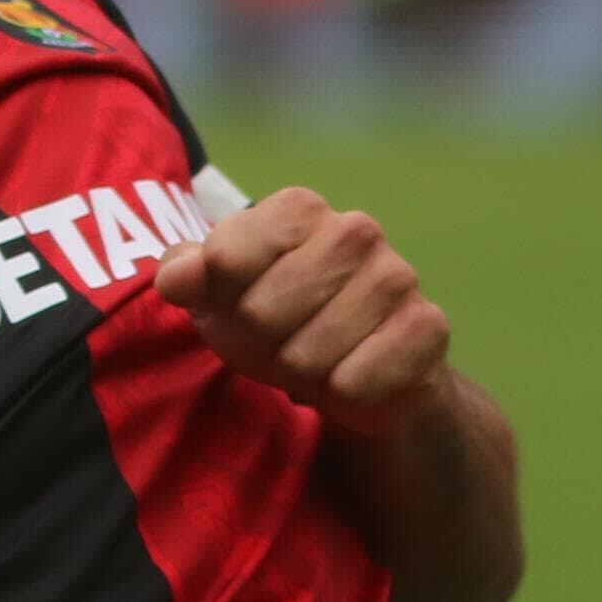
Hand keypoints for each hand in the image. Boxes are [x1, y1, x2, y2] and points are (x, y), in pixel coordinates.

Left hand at [151, 186, 452, 436]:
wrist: (358, 373)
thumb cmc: (277, 320)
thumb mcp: (219, 295)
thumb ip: (187, 274)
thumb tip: (174, 277)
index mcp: (299, 208)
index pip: (224, 259)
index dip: (223, 301)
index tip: (243, 306)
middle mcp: (354, 230)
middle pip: (261, 312)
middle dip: (260, 343)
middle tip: (282, 341)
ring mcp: (396, 277)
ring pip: (306, 353)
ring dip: (301, 372)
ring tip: (315, 358)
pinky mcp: (426, 328)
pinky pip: (354, 382)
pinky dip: (342, 394)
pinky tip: (352, 376)